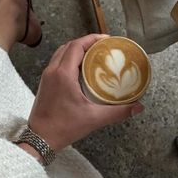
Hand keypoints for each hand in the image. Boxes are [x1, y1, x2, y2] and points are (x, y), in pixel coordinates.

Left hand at [27, 34, 143, 151]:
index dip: (92, 39)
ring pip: (61, 53)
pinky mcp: (45, 83)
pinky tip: (81, 70)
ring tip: (94, 56)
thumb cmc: (63, 127)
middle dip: (86, 43)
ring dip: (76, 50)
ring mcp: (47, 76)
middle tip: (103, 47)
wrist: (40, 138)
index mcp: (63, 74)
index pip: (77, 46)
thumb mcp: (94, 118)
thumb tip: (138, 107)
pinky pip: (57, 63)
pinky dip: (69, 59)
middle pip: (69, 46)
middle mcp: (53, 71)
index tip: (106, 40)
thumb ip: (118, 112)